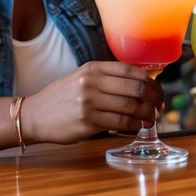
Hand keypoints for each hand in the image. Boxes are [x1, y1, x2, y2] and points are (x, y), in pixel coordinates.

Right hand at [23, 61, 164, 143]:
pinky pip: (120, 123)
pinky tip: (139, 126)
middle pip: (136, 88)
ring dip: (147, 114)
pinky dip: (135, 125)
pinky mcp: (87, 122)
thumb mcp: (82, 78)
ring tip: (152, 118)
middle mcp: (92, 82)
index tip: (158, 91)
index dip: (150, 82)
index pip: (131, 70)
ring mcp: (89, 102)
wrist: (35, 115)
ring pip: (131, 107)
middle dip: (154, 99)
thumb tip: (142, 85)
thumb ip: (107, 79)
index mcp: (93, 68)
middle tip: (160, 107)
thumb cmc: (62, 98)